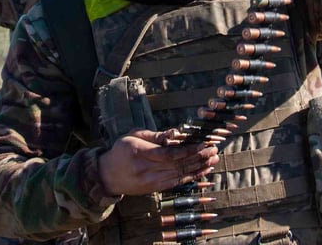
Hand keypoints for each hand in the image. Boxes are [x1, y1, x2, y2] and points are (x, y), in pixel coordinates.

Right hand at [98, 129, 218, 195]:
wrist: (107, 176)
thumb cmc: (121, 150)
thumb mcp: (133, 136)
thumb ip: (155, 135)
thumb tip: (175, 133)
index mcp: (140, 153)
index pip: (169, 153)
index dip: (188, 150)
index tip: (204, 143)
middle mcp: (146, 169)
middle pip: (178, 164)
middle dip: (199, 157)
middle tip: (214, 150)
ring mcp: (151, 181)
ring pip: (180, 174)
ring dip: (199, 167)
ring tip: (214, 159)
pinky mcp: (154, 188)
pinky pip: (176, 182)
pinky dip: (191, 176)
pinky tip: (203, 170)